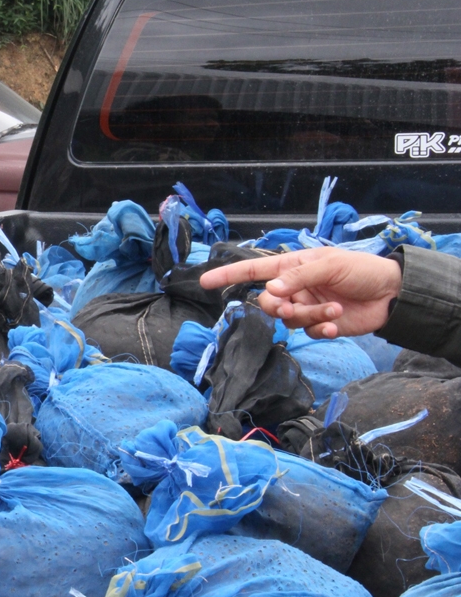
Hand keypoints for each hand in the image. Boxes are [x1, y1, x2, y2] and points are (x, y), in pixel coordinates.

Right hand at [199, 247, 401, 338]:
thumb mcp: (330, 265)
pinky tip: (335, 322)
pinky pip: (307, 332)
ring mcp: (305, 306)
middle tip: (294, 306)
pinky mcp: (319, 324)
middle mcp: (294, 288)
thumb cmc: (362, 270)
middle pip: (267, 302)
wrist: (392, 294)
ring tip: (334, 309)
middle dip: (279, 307)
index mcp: (292, 267)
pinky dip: (320, 328)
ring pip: (288, 320)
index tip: (204, 281)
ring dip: (310, 316)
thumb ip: (298, 277)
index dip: (227, 275)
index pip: (252, 270)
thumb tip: (271, 291)